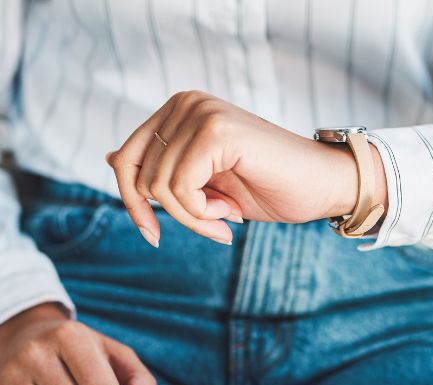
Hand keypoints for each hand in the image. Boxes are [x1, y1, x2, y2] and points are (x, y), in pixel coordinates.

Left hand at [106, 90, 386, 245]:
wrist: (323, 186)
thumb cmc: (269, 186)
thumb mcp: (203, 183)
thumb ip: (161, 167)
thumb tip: (109, 158)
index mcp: (178, 109)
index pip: (124, 159)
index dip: (132, 203)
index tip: (154, 234)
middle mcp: (185, 102)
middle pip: (135, 175)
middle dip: (168, 214)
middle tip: (210, 227)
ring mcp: (201, 113)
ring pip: (158, 187)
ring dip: (193, 217)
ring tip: (226, 216)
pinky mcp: (216, 131)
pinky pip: (179, 189)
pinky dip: (201, 215)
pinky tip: (231, 214)